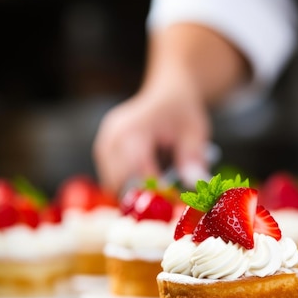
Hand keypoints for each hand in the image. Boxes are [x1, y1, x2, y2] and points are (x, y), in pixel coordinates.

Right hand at [93, 84, 210, 194]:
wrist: (167, 93)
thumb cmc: (181, 111)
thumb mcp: (194, 132)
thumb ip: (193, 158)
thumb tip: (195, 182)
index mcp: (134, 128)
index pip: (136, 170)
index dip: (153, 191)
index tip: (172, 203)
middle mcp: (113, 136)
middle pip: (119, 182)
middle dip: (142, 197)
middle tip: (167, 203)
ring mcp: (104, 143)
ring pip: (113, 184)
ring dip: (134, 192)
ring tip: (160, 188)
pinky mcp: (103, 151)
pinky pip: (111, 178)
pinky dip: (129, 186)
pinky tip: (149, 179)